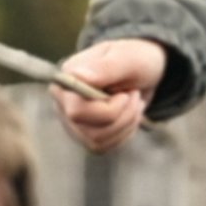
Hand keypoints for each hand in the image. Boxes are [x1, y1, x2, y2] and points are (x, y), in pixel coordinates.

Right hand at [51, 36, 165, 155]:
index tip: (126, 93)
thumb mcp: (126, 58)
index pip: (76, 110)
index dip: (108, 109)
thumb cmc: (134, 58)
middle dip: (122, 117)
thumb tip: (76, 75)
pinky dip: (124, 133)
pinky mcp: (84, 134)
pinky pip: (103, 147)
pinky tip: (129, 115)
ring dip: (126, 124)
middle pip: (88, 130)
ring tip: (134, 103)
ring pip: (96, 141)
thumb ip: (104, 68)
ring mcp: (72, 121)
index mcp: (66, 80)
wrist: (142, 70)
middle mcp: (63, 103)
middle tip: (134, 96)